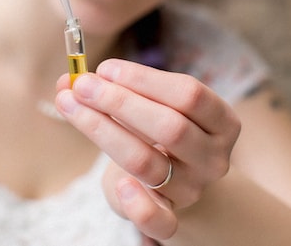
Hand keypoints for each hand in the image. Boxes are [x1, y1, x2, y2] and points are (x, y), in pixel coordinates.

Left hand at [56, 59, 240, 240]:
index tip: (105, 68)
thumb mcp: (150, 108)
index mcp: (221, 122)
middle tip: (82, 86)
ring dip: (103, 131)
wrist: (177, 186)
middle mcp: (213, 158)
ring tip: (70, 106)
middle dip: (119, 102)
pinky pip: (159, 221)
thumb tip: (69, 79)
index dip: (145, 78)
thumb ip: (118, 89)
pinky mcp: (171, 220)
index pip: (189, 94)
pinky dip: (138, 205)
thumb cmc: (159, 136)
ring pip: (148, 162)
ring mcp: (193, 190)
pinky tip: (118, 183)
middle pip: (169, 126)